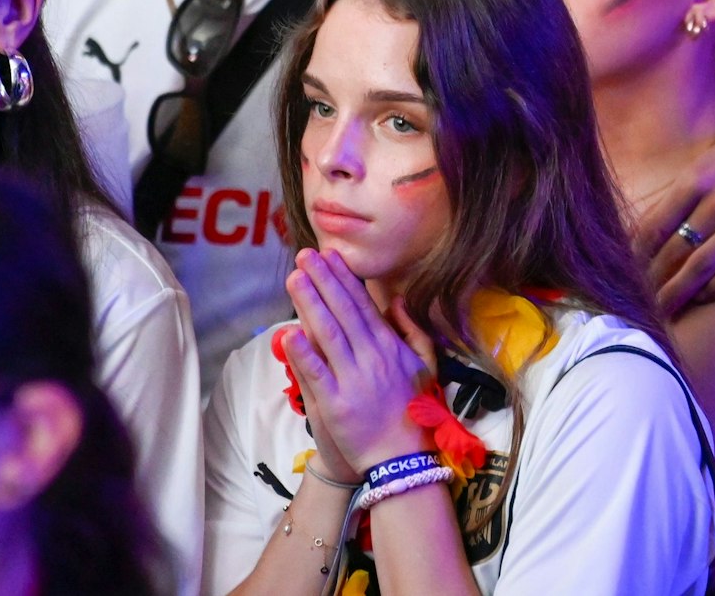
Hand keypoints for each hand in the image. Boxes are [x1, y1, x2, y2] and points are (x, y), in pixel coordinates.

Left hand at [282, 249, 434, 474]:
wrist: (403, 458)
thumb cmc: (413, 411)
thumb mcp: (425, 366)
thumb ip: (413, 331)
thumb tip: (396, 301)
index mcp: (390, 347)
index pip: (362, 305)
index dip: (343, 278)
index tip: (329, 255)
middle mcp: (371, 357)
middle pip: (342, 312)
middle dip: (322, 281)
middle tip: (304, 256)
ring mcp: (353, 379)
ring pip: (328, 334)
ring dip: (310, 303)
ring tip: (294, 278)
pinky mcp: (336, 403)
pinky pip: (316, 373)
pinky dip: (303, 352)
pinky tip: (290, 332)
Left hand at [633, 110, 714, 314]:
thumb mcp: (709, 163)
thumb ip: (681, 194)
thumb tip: (645, 231)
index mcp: (698, 178)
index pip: (655, 227)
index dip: (637, 258)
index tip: (627, 276)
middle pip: (675, 251)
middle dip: (653, 281)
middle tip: (640, 302)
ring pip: (703, 266)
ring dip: (680, 292)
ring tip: (665, 310)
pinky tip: (704, 296)